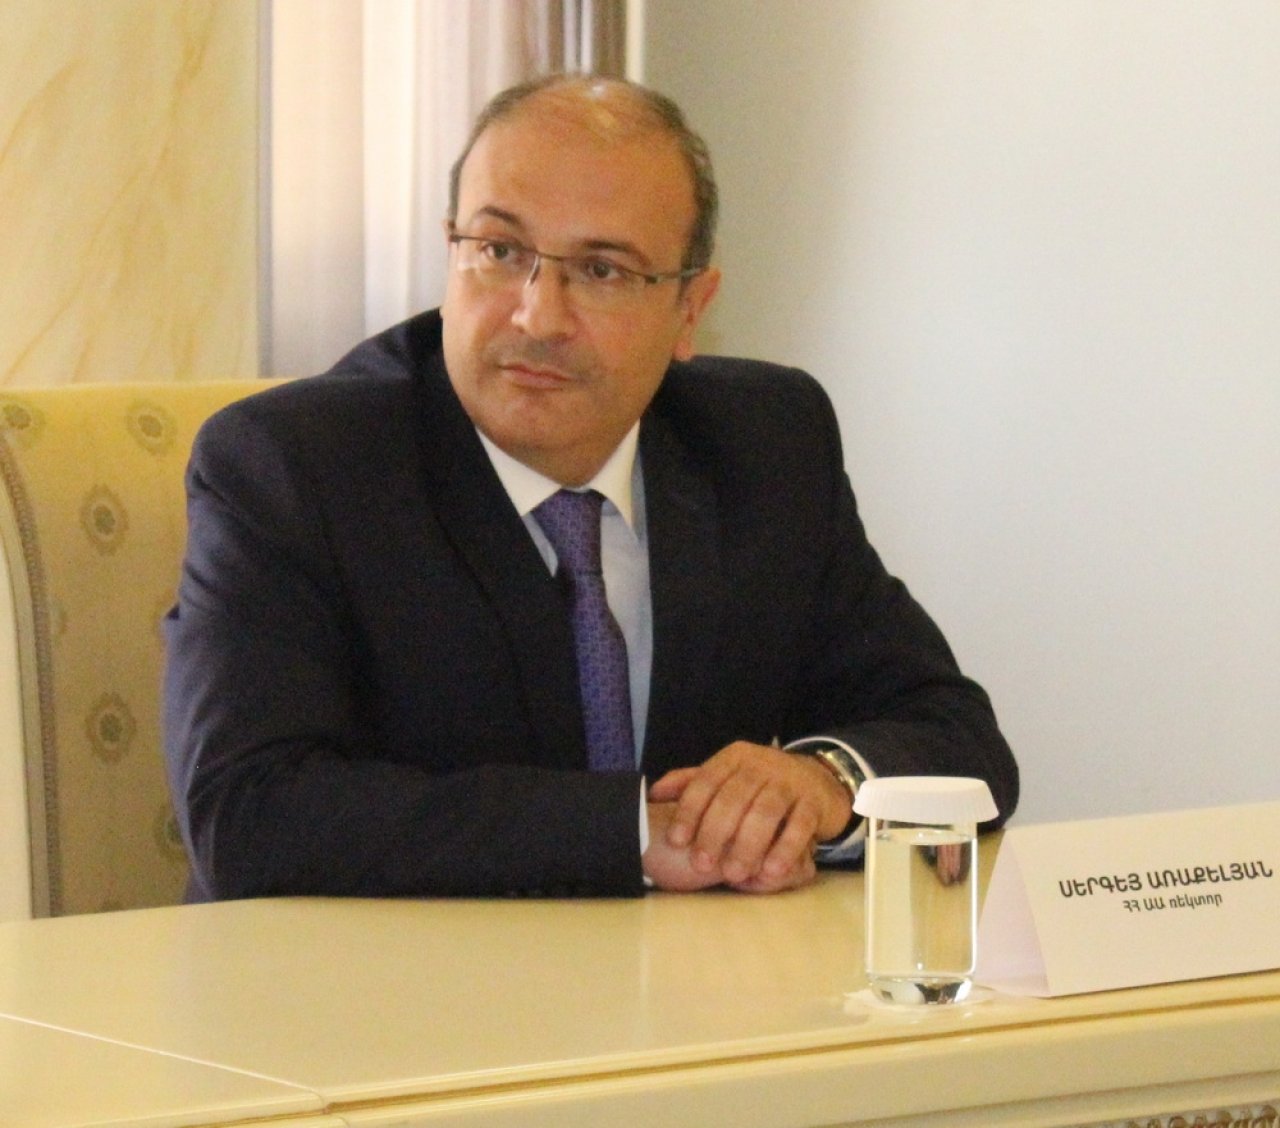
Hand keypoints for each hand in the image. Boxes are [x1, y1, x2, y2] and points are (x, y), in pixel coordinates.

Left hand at [648, 741, 848, 890]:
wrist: (817, 778)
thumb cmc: (760, 784)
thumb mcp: (727, 776)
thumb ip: (691, 783)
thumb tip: (653, 793)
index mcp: (734, 758)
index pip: (706, 781)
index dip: (689, 810)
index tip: (676, 841)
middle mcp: (761, 765)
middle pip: (734, 797)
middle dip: (715, 833)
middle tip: (702, 865)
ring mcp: (789, 782)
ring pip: (766, 812)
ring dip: (747, 845)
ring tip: (733, 875)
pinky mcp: (814, 802)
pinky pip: (800, 826)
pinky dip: (785, 849)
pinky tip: (770, 871)